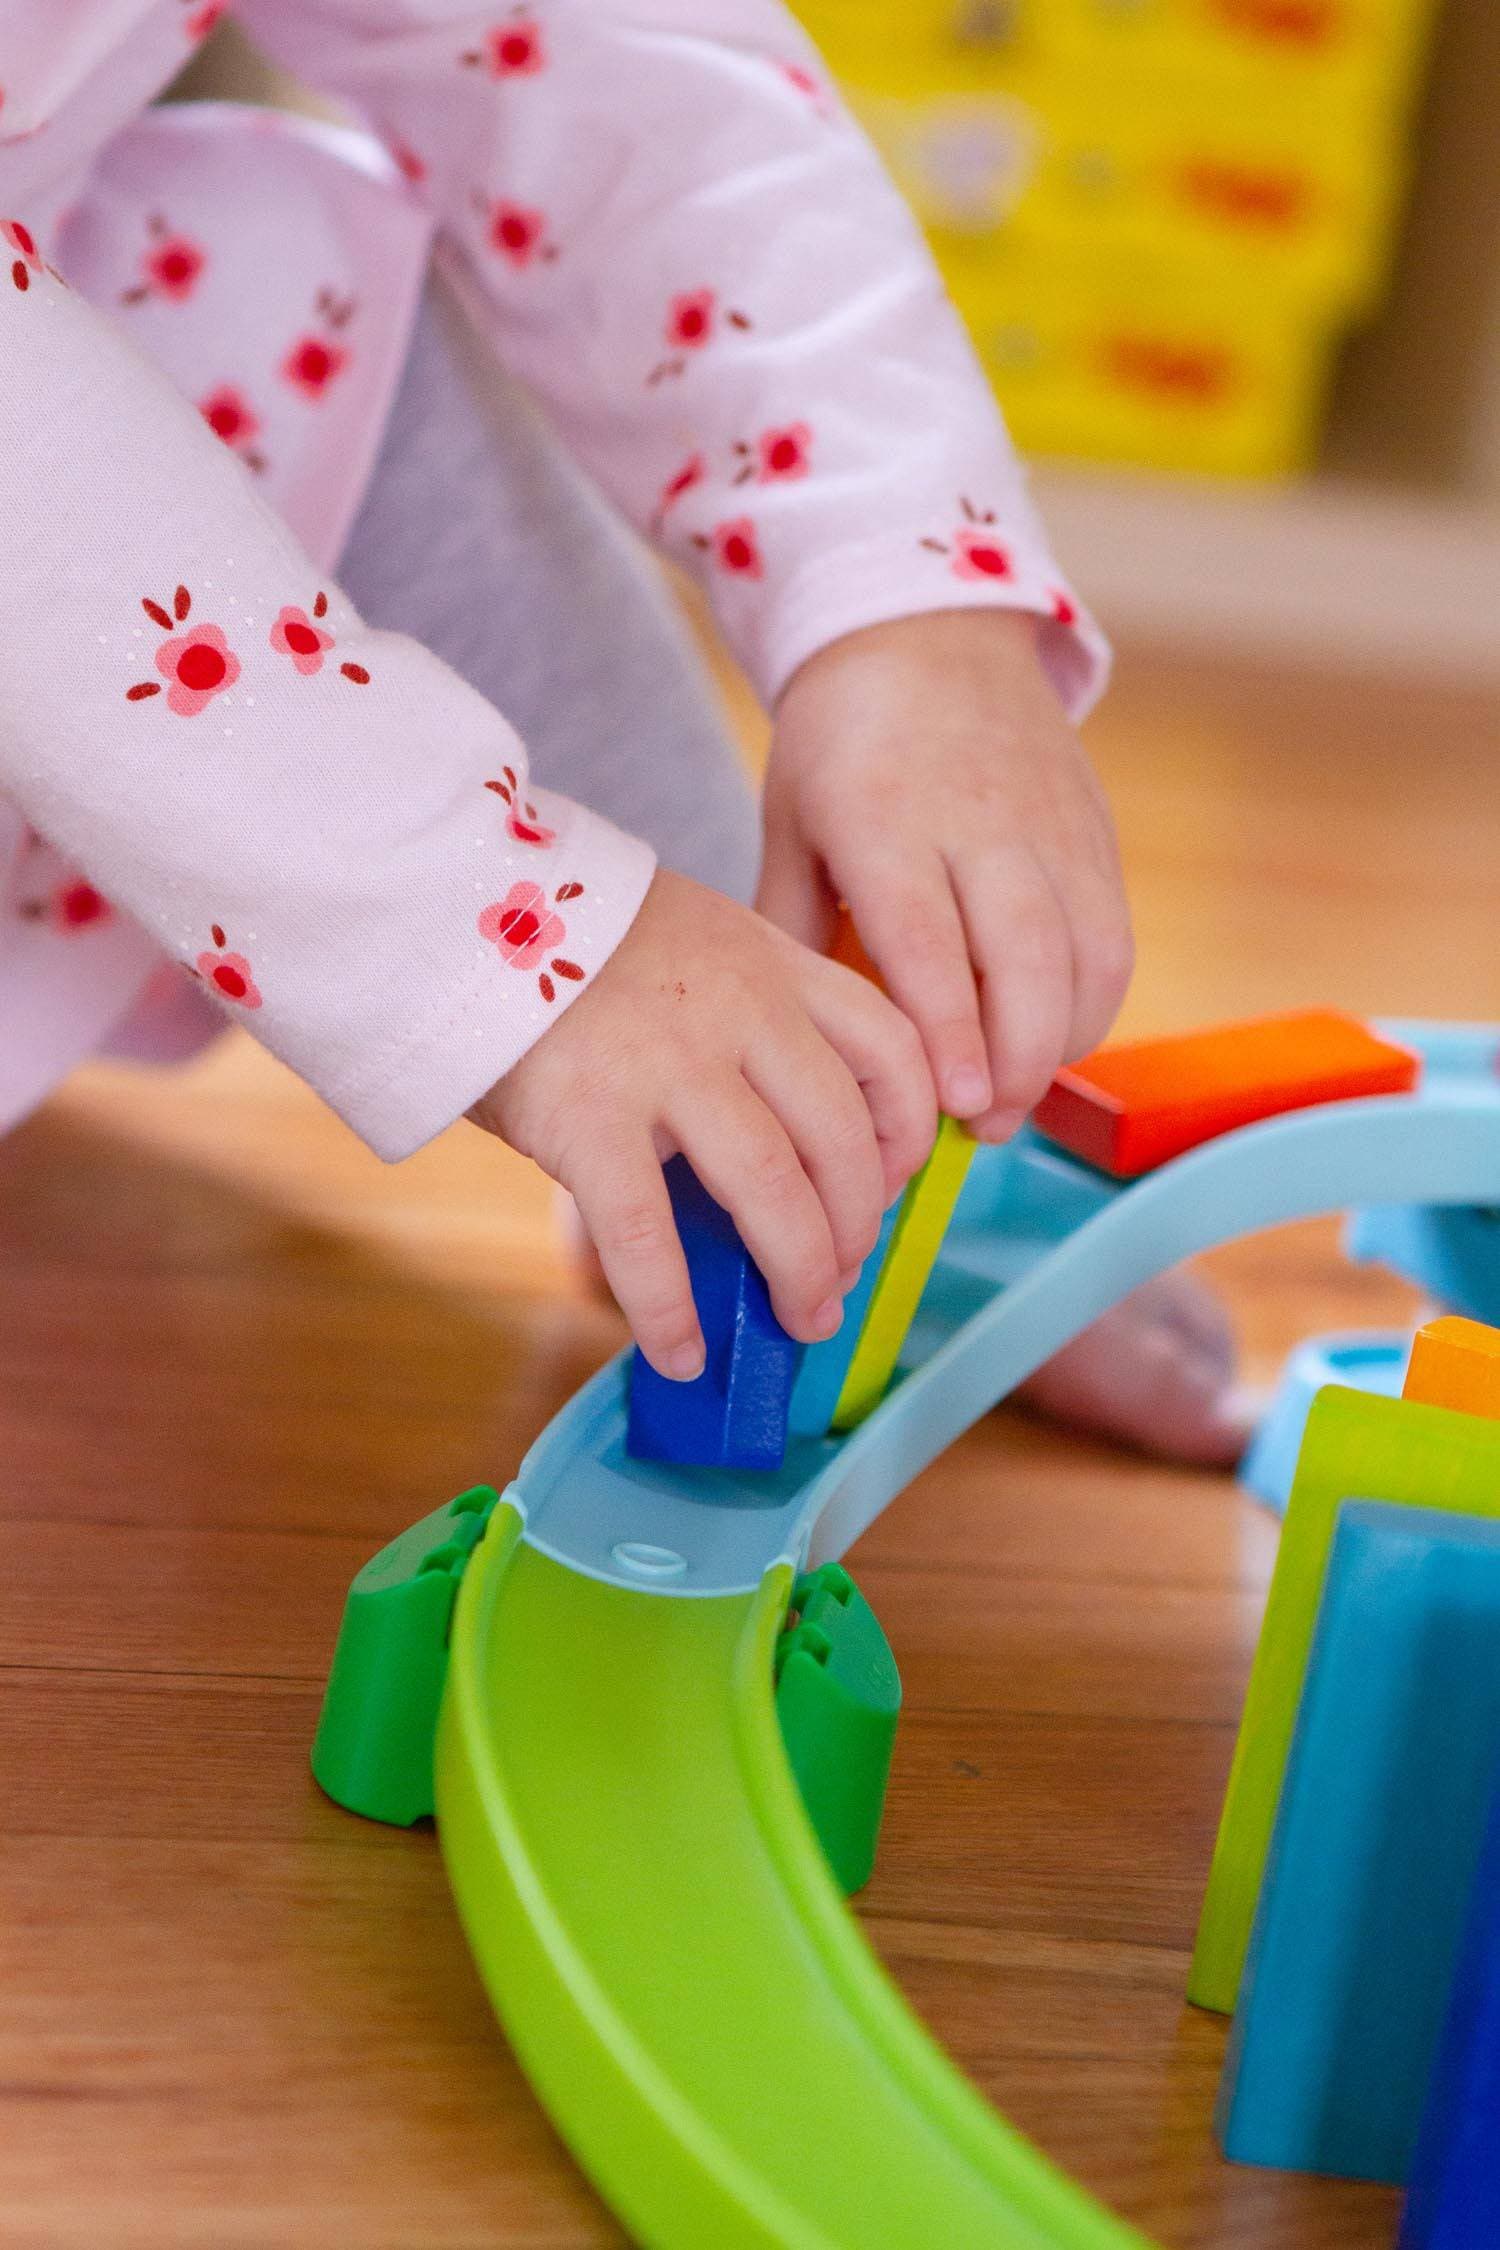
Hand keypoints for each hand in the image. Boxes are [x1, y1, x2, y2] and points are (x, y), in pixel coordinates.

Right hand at [471, 868, 936, 1378]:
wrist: (442, 900)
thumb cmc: (556, 940)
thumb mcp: (686, 941)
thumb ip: (742, 1017)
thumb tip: (783, 1154)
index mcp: (769, 960)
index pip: (889, 1047)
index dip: (909, 1130)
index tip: (894, 1182)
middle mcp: (738, 1008)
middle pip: (840, 1137)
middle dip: (854, 1226)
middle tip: (837, 1278)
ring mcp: (667, 1063)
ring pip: (774, 1190)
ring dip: (799, 1272)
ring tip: (797, 1320)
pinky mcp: (588, 1117)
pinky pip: (650, 1237)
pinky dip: (671, 1311)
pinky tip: (679, 1354)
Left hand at [758, 609, 1132, 1140]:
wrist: (928, 631)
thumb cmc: (841, 742)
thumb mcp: (790, 823)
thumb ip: (794, 930)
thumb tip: (802, 1042)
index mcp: (885, 818)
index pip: (930, 943)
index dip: (951, 1033)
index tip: (957, 1106)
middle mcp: (980, 821)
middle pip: (1026, 958)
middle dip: (1017, 1059)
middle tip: (985, 1127)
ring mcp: (1050, 825)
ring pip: (1086, 956)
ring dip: (1060, 1043)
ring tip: (1013, 1099)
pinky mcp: (1094, 833)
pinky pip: (1112, 938)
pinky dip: (1091, 1004)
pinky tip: (1049, 1041)